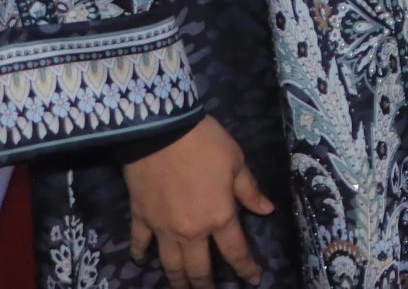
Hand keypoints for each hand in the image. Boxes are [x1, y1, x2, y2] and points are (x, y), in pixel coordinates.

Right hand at [123, 116, 274, 288]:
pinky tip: (141, 261)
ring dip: (177, 280)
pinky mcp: (141, 218)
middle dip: (206, 285)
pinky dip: (140, 254)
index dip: (245, 269)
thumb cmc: (205, 145)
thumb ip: (250, 190)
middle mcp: (191, 231)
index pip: (235, 251)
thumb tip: (267, 210)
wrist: (161, 133)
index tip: (253, 281)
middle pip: (199, 268)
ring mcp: (163, 228)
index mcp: (220, 217)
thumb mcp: (237, 163)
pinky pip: (140, 243)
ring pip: (170, 264)